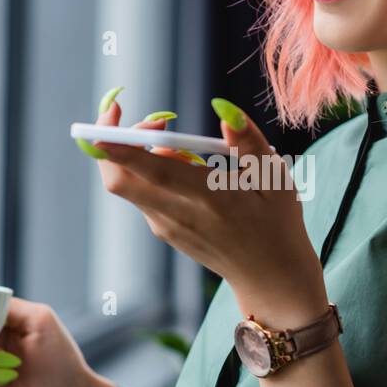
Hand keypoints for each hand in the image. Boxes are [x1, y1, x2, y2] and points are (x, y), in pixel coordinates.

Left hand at [89, 96, 326, 311]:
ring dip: (135, 154)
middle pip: (118, 180)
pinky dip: (147, 171)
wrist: (269, 277)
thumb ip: (249, 141)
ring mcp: (166, 226)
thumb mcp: (275, 178)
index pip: (152, 170)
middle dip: (112, 143)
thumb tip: (224, 109)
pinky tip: (181, 163)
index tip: (109, 116)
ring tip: (175, 139)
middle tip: (149, 120)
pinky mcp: (163, 230)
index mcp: (210, 198)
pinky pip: (142, 194)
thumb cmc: (277, 222)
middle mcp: (179, 215)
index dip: (120, 145)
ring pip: (127, 185)